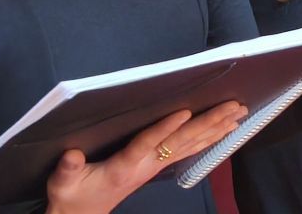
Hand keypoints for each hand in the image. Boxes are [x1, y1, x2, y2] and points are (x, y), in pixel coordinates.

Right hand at [45, 101, 244, 213]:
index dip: (165, 128)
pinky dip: (208, 138)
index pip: (147, 144)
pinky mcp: (157, 166)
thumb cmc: (71, 195)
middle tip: (233, 106)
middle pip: (181, 141)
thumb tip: (72, 156)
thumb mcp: (62, 184)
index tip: (184, 112)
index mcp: (124, 166)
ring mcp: (154, 166)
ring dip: (216, 128)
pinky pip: (188, 150)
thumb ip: (68, 170)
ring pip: (190, 144)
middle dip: (209, 122)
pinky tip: (224, 130)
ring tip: (238, 114)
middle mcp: (146, 166)